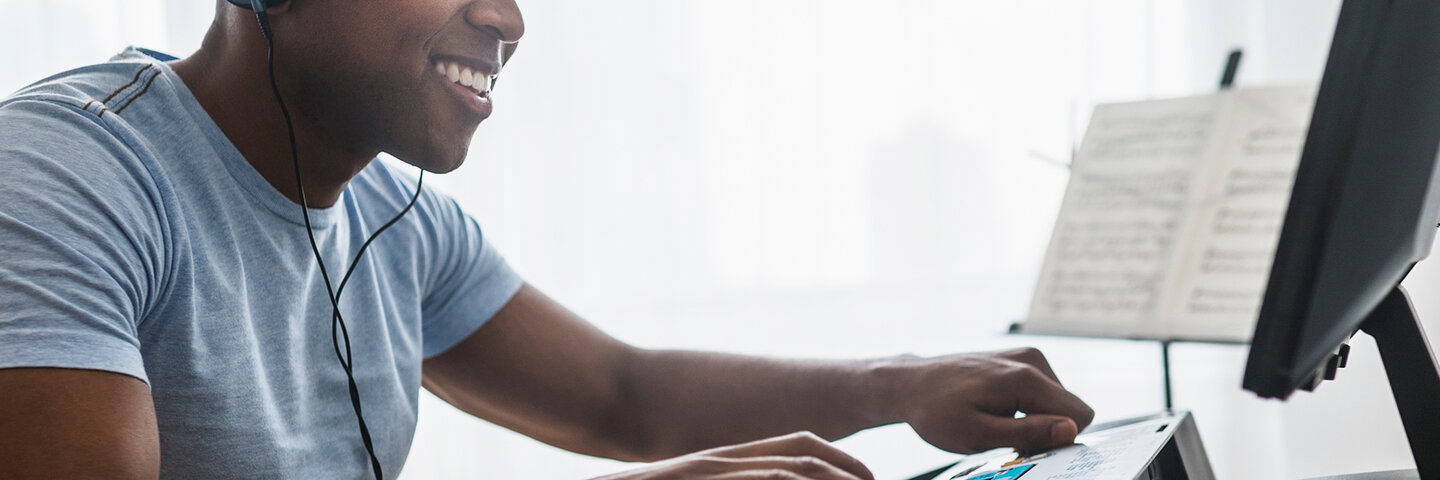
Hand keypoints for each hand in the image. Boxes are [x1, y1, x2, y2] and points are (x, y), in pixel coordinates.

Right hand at [590, 431, 873, 479]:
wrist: (599, 475)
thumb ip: (733, 478)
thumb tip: (772, 478)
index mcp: (723, 459)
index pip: (797, 445)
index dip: (840, 460)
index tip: (868, 478)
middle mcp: (720, 459)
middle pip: (802, 453)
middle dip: (847, 471)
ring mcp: (706, 470)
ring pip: (788, 469)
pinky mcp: (696, 479)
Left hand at [888, 348, 1093, 454]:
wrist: (909, 384)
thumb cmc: (936, 412)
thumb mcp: (978, 434)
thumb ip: (1027, 433)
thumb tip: (1070, 430)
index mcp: (1026, 377)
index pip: (1080, 415)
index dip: (1058, 439)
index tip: (1024, 445)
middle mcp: (1032, 359)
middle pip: (1070, 407)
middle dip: (1046, 429)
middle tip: (1005, 437)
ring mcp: (1025, 356)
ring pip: (1057, 401)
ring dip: (1035, 420)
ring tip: (996, 422)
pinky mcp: (1019, 358)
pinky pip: (1043, 391)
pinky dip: (1026, 407)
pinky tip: (995, 409)